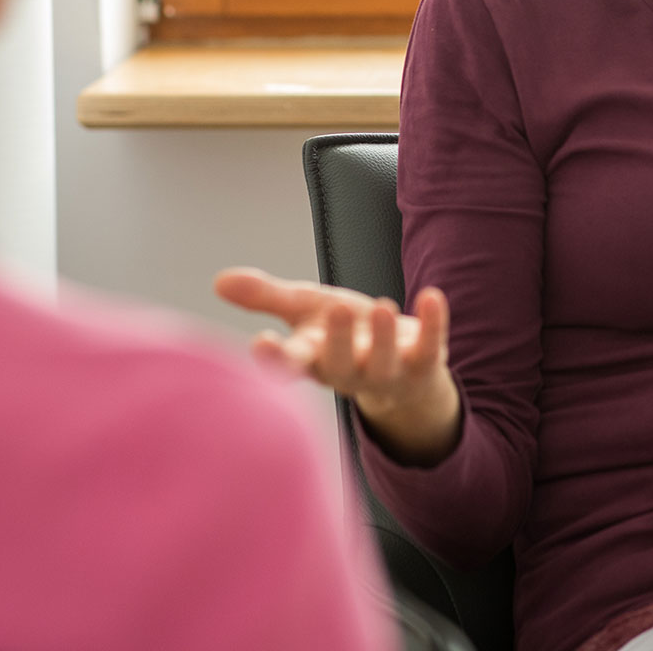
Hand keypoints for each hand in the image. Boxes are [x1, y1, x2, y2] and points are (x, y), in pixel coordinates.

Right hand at [213, 267, 460, 462]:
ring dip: (382, 338)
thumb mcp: (305, 311)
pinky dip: (432, 323)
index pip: (292, 364)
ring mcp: (388, 372)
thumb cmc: (344, 334)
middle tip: (335, 309)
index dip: (277, 358)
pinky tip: (432, 296)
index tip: (262, 344)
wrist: (400, 369)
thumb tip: (219, 280)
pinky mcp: (423, 363)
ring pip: (384, 364)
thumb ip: (266, 297)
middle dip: (337, 342)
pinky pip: (430, 346)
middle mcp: (349, 372)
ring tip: (381, 304)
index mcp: (315, 359)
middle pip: (339, 366)